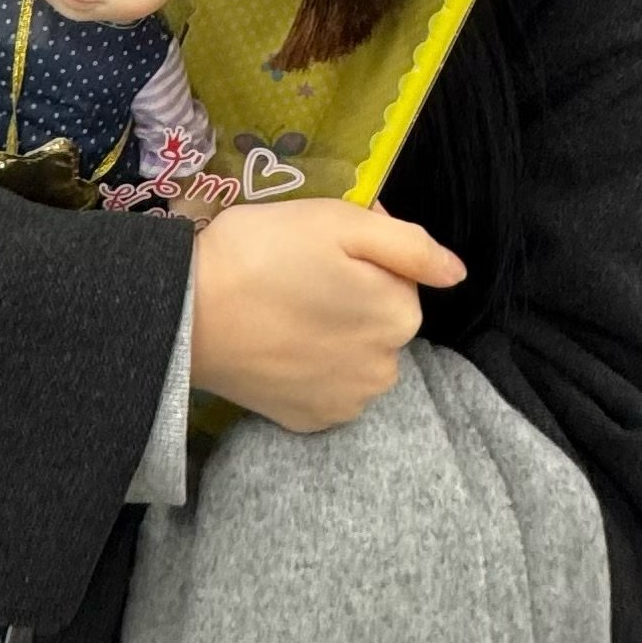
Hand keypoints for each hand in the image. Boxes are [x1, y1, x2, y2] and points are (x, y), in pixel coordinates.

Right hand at [187, 198, 465, 434]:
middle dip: (352, 298)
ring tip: (285, 312)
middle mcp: (386, 369)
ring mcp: (347, 403)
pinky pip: (326, 389)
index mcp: (399, 314)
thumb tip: (457, 273)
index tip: (320, 250)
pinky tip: (279, 348)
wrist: (184, 312)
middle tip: (297, 277)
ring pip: (356, 357)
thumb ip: (410, 244)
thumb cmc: (262, 252)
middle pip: (380, 320)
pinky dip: (310, 370)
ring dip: (335, 337)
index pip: (400, 277)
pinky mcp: (309, 422)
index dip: (362, 256)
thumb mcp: (339, 221)